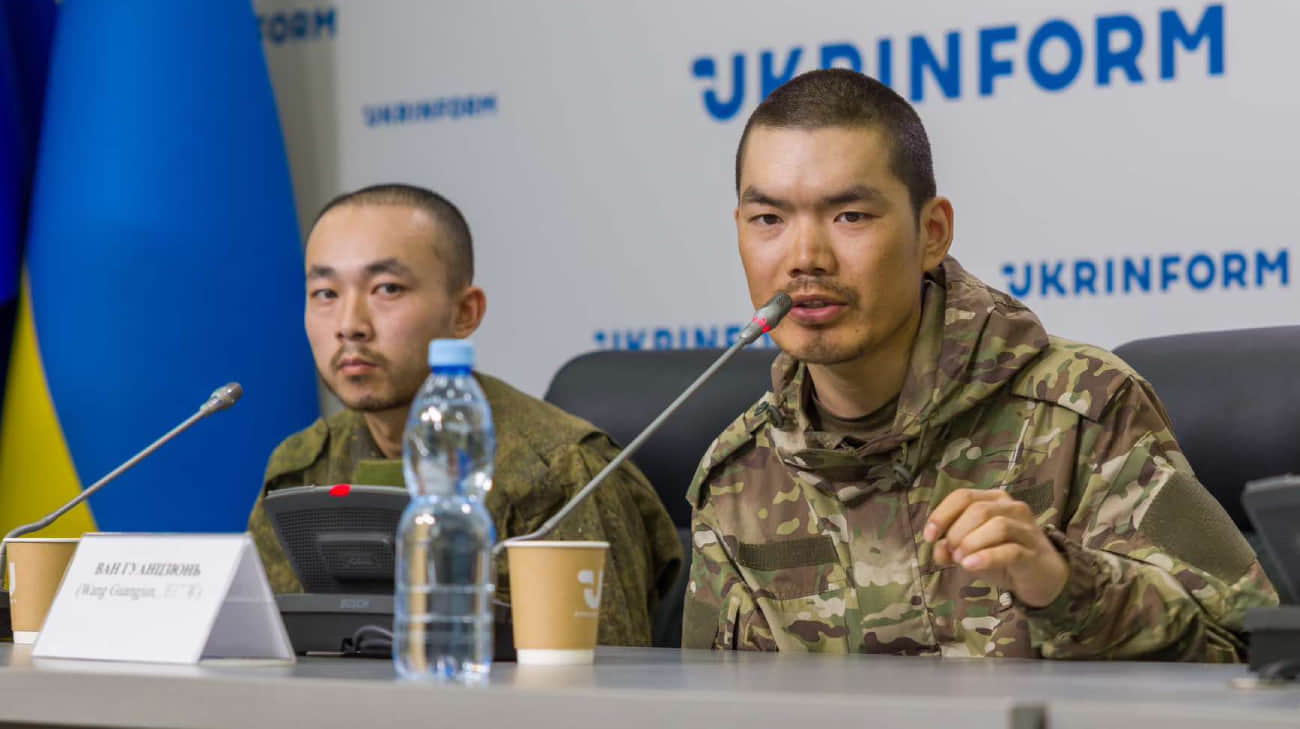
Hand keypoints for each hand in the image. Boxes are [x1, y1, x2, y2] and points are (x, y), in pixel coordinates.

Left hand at [922, 488, 1067, 607]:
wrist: (1042, 577)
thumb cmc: (1003, 556)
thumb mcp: (971, 550)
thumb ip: (951, 546)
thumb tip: (937, 549)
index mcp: (994, 500)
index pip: (963, 496)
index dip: (941, 515)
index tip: (929, 536)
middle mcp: (1012, 508)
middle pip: (978, 510)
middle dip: (956, 532)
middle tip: (950, 554)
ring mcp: (1026, 529)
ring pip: (996, 526)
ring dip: (971, 543)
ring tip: (960, 560)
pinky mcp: (1033, 552)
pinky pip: (1010, 550)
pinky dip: (986, 557)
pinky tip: (970, 565)